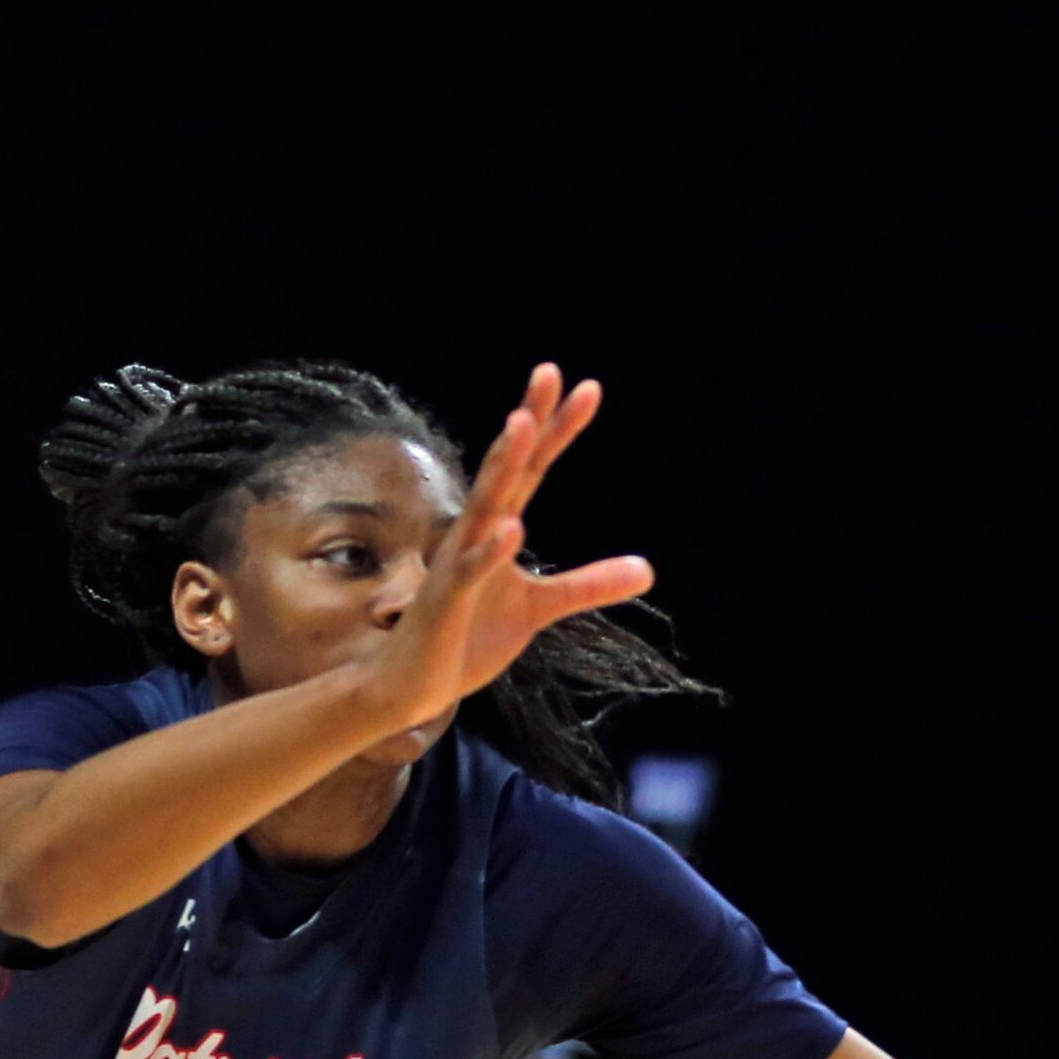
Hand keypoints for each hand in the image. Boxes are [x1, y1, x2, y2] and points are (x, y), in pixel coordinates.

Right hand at [357, 363, 657, 734]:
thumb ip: (588, 585)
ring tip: (522, 426)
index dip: (556, 430)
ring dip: (502, 467)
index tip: (587, 388)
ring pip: (483, 507)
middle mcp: (474, 534)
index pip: (531, 469)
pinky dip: (490, 552)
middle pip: (506, 469)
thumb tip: (648, 569)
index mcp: (497, 529)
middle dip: (528, 422)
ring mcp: (457, 565)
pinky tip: (513, 529)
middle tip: (550, 373)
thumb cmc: (467, 638)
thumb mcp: (539, 609)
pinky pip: (470, 573)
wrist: (410, 685)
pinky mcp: (446, 602)